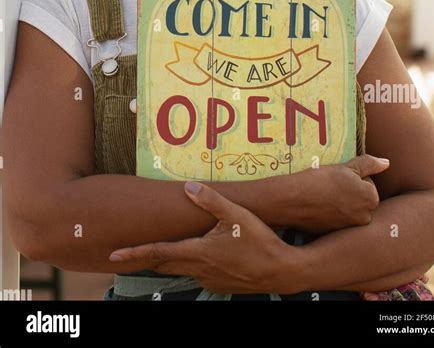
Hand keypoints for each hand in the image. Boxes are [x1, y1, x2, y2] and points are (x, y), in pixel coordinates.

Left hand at [109, 182, 295, 294]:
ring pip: (179, 270)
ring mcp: (209, 280)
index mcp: (198, 252)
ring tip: (153, 253)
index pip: (158, 252)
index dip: (134, 253)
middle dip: (143, 259)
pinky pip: (196, 274)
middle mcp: (199, 269)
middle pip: (163, 265)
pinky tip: (192, 258)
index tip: (113, 255)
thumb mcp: (236, 214)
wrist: (282, 271)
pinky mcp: (220, 285)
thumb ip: (210, 201)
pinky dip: (186, 266)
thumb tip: (187, 187)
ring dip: (165, 262)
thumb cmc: (259, 241)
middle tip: (123, 255)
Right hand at [282, 154, 389, 234]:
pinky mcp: (336, 235)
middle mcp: (365, 217)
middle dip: (349, 193)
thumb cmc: (321, 180)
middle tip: (331, 186)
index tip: (338, 177)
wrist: (294, 200)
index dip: (352, 178)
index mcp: (371, 199)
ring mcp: (350, 228)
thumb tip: (387, 163)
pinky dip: (332, 214)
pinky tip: (320, 207)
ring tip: (324, 196)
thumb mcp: (346, 167)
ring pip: (349, 210)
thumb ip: (369, 164)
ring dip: (341, 203)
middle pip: (360, 199)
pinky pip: (338, 220)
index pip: (367, 184)